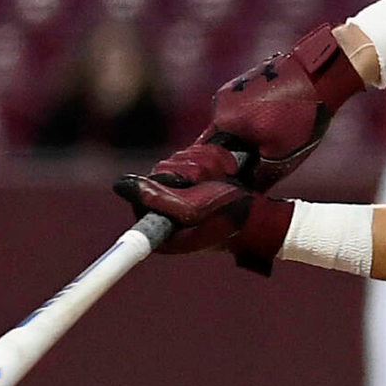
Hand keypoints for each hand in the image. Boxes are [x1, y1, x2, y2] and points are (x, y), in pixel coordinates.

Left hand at [115, 141, 293, 273]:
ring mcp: (182, 195)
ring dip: (204, 164)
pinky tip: (227, 170)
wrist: (264, 216)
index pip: (139, 199)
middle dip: (189, 171)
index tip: (178, 188)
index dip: (153, 190)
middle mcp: (168, 211)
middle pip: (160, 174)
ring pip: (177, 162)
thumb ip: (157, 197)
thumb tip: (121, 184)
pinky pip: (192, 157)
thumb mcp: (193, 209)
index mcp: (162, 228)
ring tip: (225, 177)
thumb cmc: (233, 217)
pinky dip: (212, 159)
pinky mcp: (195, 181)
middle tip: (212, 182)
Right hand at [204, 24, 364, 189]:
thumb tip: (245, 192)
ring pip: (236, 123)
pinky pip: (246, 108)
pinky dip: (258, 118)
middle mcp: (220, 100)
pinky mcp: (248, 79)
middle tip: (262, 160)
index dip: (222, 171)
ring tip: (276, 137)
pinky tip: (280, 120)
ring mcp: (234, 86)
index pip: (208, 154)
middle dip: (239, 152)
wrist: (319, 72)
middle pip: (223, 138)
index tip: (237, 179)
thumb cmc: (300, 114)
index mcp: (222, 119)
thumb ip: (257, 176)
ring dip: (250, 135)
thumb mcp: (279, 156)